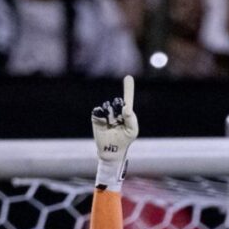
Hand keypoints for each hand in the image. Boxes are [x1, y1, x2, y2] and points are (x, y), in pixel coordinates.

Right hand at [91, 75, 138, 190]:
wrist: (112, 151)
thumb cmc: (124, 140)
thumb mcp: (132, 131)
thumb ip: (131, 118)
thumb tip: (127, 108)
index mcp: (125, 113)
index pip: (126, 100)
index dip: (128, 89)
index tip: (128, 77)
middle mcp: (115, 111)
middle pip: (117, 102)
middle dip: (119, 111)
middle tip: (119, 121)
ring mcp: (105, 113)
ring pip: (108, 107)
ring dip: (111, 117)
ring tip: (112, 125)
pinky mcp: (96, 117)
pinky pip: (98, 110)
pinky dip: (102, 115)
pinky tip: (105, 122)